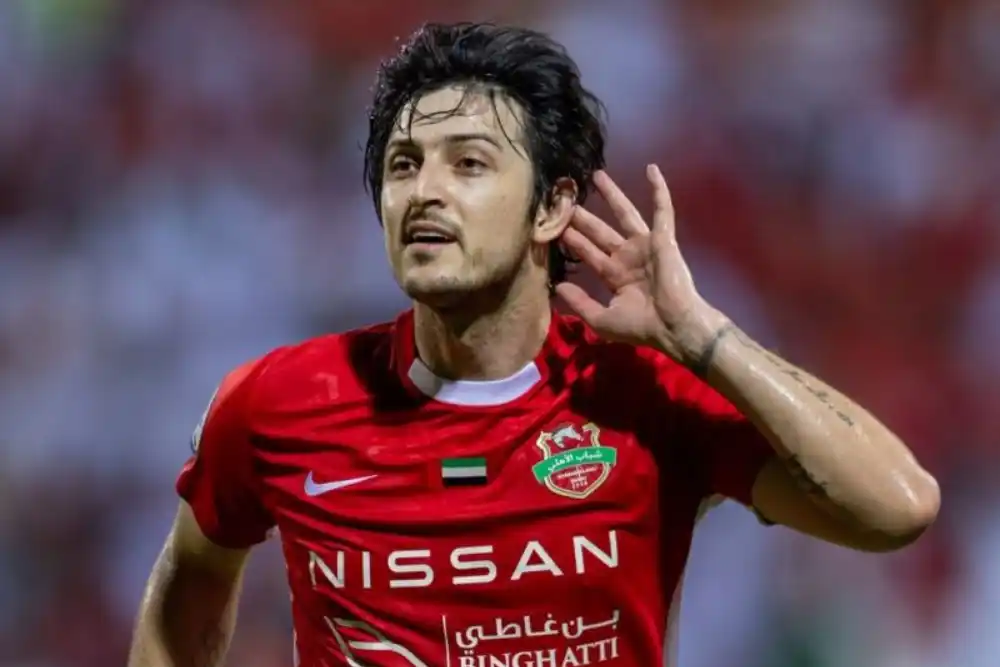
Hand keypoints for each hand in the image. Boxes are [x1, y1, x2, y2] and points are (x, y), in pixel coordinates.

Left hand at [556, 165, 728, 362]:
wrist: (674, 326)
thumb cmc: (641, 326)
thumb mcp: (602, 319)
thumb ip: (579, 302)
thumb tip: (556, 288)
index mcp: (616, 276)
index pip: (589, 253)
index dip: (573, 240)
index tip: (554, 226)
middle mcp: (629, 257)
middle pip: (601, 231)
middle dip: (583, 217)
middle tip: (565, 199)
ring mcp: (646, 246)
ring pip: (626, 214)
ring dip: (612, 195)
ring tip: (596, 176)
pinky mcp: (663, 239)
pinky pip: (662, 210)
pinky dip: (659, 190)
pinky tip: (652, 170)